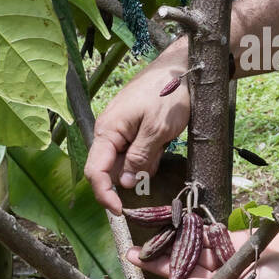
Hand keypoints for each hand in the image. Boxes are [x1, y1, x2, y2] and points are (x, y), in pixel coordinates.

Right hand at [84, 54, 191, 212]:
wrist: (182, 67)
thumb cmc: (168, 93)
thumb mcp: (157, 130)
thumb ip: (140, 158)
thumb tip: (125, 184)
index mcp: (108, 130)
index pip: (95, 171)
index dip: (104, 194)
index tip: (120, 211)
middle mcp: (110, 131)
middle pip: (111, 168)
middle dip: (132, 175)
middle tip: (156, 161)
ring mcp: (122, 129)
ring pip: (126, 161)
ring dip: (144, 163)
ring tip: (163, 141)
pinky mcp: (135, 127)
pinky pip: (137, 150)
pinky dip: (149, 152)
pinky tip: (163, 139)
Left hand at [128, 226, 278, 278]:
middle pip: (180, 277)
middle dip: (156, 268)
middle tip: (131, 256)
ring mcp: (223, 262)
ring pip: (188, 255)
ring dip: (167, 248)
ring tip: (143, 240)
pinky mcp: (229, 243)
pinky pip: (204, 237)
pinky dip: (188, 231)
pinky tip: (169, 224)